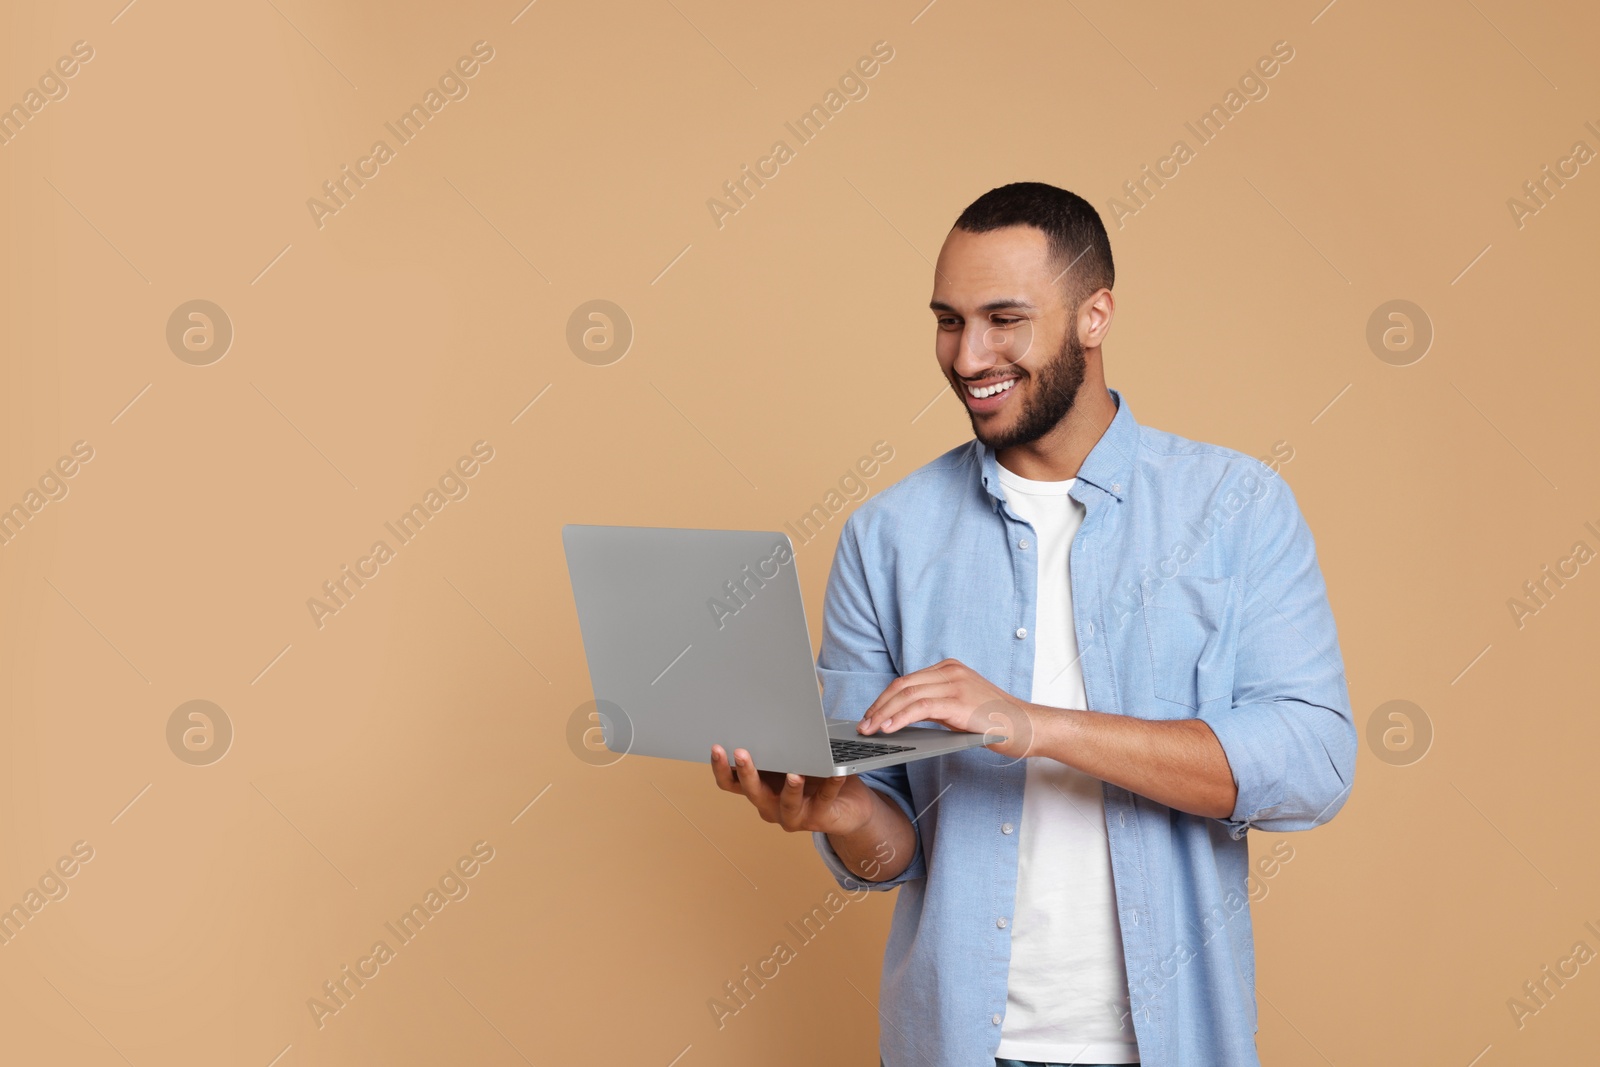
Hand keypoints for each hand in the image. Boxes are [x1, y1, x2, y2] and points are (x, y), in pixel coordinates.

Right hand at [710, 745, 878, 835]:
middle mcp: (770, 805)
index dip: (721, 767)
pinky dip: (830, 785)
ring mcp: (793, 815)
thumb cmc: (813, 777)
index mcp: (759, 788)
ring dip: (790, 788)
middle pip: (752, 792)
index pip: (731, 782)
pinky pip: (824, 799)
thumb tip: (773, 713)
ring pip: (786, 803)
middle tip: (741, 752)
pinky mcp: (819, 818)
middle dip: (747, 771)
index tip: (716, 747)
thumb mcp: (791, 759)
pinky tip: (834, 773)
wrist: (846, 809)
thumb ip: (779, 745)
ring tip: (794, 774)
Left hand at [857, 658, 1037, 759]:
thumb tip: (904, 718)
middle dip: (878, 706)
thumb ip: (935, 706)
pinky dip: (901, 718)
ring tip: (869, 730)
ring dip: (883, 714)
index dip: (884, 699)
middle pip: (902, 685)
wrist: (1027, 726)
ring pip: (907, 695)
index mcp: (949, 669)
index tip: (870, 715)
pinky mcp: (959, 701)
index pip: (907, 681)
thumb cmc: (996, 722)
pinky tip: (889, 729)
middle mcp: (950, 671)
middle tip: (863, 725)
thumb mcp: (960, 708)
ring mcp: (955, 684)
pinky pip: (921, 707)